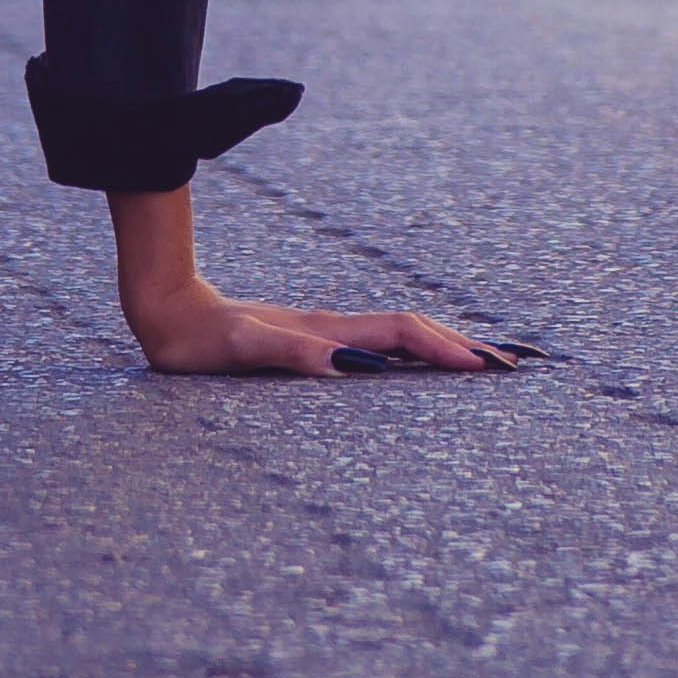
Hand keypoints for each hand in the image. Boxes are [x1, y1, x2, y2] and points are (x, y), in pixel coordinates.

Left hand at [124, 284, 514, 378]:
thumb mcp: (238, 348)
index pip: (400, 334)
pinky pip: (379, 344)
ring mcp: (327, 332)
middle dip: (462, 345)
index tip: (484, 367)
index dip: (443, 348)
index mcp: (325, 329)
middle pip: (412, 330)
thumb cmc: (197, 338)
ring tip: (485, 363)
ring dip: (444, 346)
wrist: (166, 310)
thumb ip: (286, 351)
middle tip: (511, 365)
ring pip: (400, 335)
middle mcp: (333, 327)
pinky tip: (423, 364)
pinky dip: (414, 351)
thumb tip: (344, 361)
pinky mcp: (315, 341)